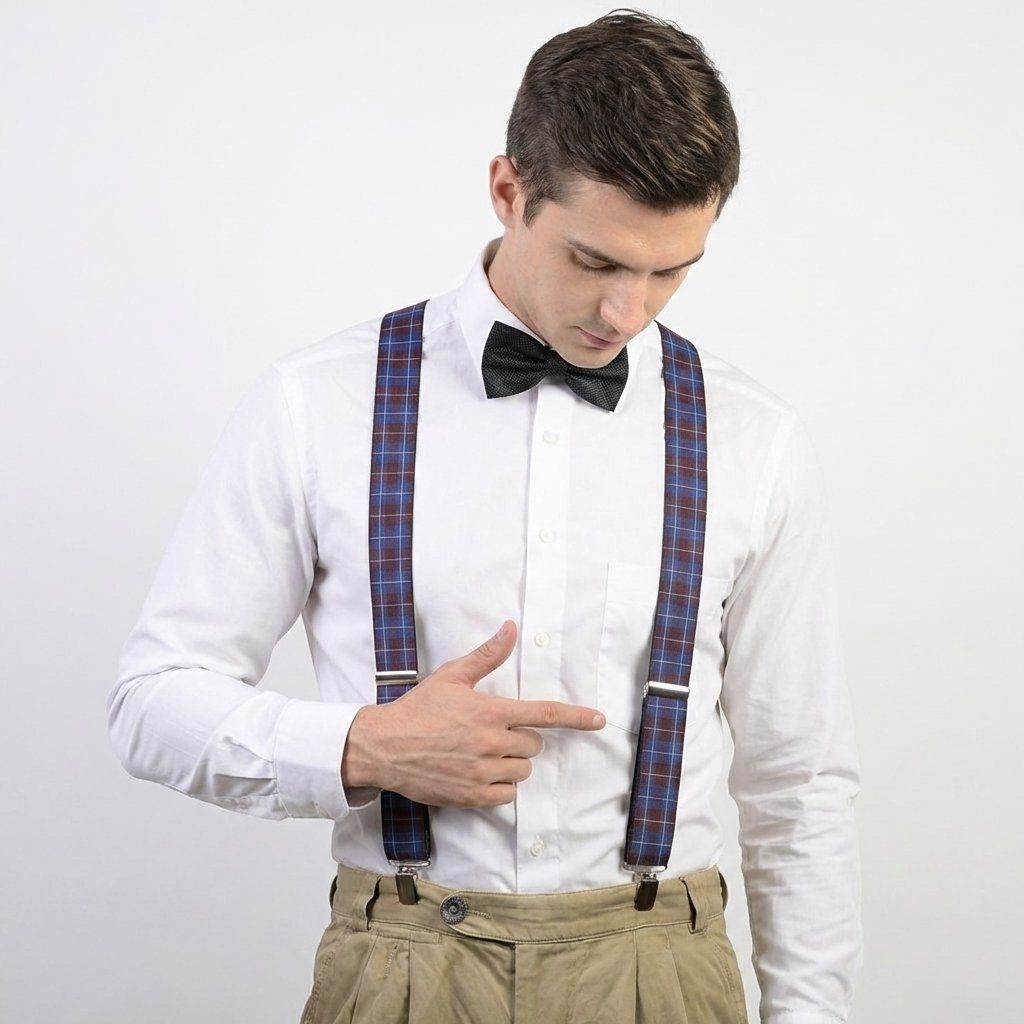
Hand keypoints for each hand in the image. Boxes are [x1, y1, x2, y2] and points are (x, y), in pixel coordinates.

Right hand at [341, 619, 605, 806]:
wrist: (383, 747)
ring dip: (510, 762)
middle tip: (491, 732)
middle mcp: (491, 743)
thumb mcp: (451, 676)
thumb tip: (511, 628)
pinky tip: (478, 773)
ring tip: (480, 752)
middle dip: (520, 738)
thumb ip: (487, 655)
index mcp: (491, 711)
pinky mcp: (472, 796)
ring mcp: (483, 772)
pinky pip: (506, 794)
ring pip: (521, 770)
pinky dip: (499, 786)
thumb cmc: (418, 709)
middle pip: (533, 745)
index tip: (599, 719)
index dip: (575, 717)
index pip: (544, 714)